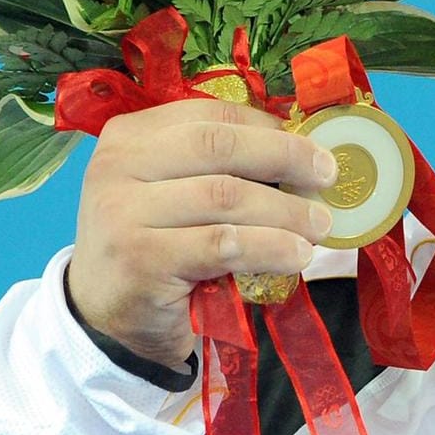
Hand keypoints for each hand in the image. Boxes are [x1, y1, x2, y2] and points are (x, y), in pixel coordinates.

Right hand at [66, 99, 337, 368]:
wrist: (106, 318)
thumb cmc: (156, 246)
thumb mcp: (173, 193)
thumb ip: (220, 166)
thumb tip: (304, 152)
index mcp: (129, 136)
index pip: (210, 116)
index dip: (269, 128)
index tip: (312, 146)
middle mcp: (118, 166)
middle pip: (219, 146)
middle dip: (284, 157)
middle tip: (328, 176)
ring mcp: (123, 212)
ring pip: (226, 196)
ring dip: (286, 211)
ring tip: (320, 226)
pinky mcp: (141, 259)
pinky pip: (222, 244)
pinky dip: (269, 247)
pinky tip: (297, 255)